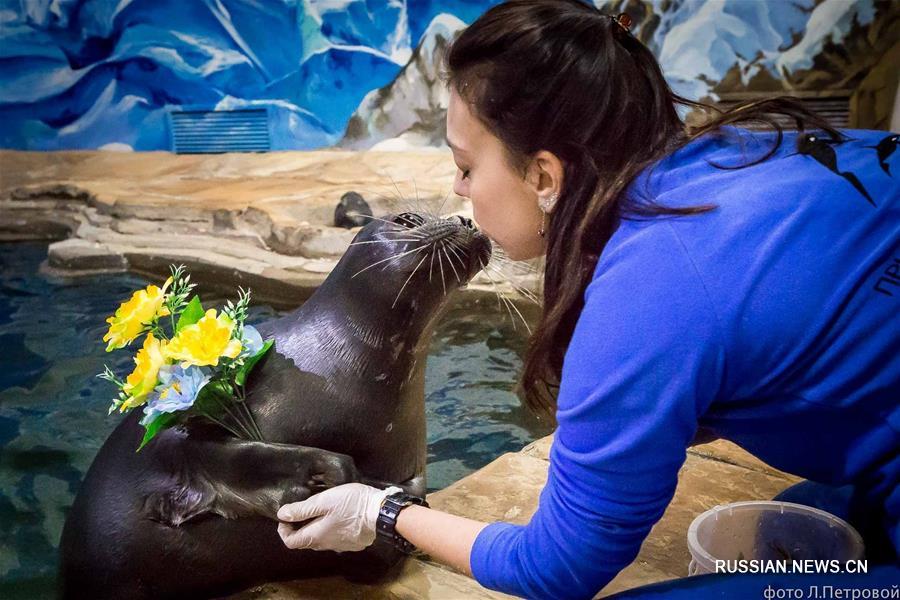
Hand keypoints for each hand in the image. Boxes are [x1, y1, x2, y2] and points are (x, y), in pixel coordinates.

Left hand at [277, 483, 401, 551]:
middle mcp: (326, 545)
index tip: (287, 516)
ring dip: (315, 528)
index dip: (284, 529)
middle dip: (299, 527)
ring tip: (321, 511)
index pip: (290, 542)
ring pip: (320, 540)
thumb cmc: (351, 504)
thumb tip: (282, 514)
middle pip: (305, 541)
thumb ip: (302, 509)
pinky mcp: (352, 544)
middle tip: (303, 510)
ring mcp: (340, 546)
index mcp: (316, 536)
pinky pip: (334, 539)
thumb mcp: (324, 501)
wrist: (381, 513)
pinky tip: (338, 517)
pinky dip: (330, 530)